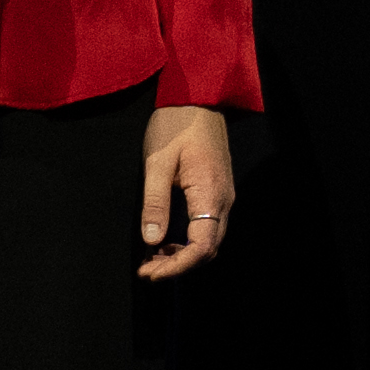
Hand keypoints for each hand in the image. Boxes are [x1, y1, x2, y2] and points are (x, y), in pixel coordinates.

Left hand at [138, 103, 240, 279]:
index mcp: (210, 192)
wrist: (198, 97)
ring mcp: (223, 195)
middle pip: (208, 248)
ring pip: (208, 240)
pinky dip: (187, 241)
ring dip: (182, 255)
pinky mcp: (216, 191)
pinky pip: (207, 226)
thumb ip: (154, 202)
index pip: (202, 246)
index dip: (177, 266)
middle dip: (178, 266)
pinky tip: (165, 241)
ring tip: (151, 260)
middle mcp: (223, 199)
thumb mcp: (157, 162)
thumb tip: (152, 240)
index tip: (151, 273)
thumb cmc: (176, 125)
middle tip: (146, 271)